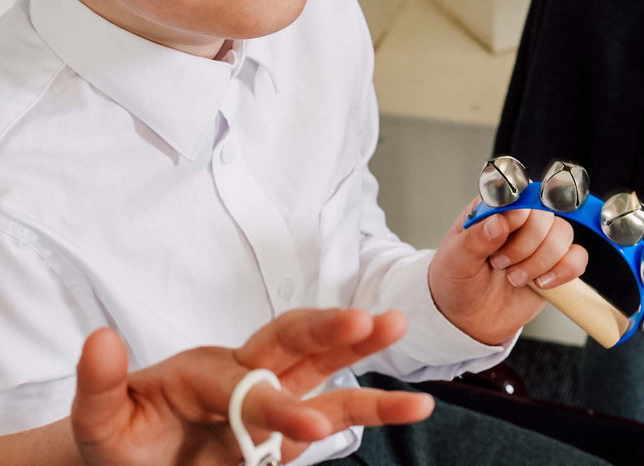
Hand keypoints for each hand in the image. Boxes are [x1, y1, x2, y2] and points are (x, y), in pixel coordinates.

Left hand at [71, 308, 433, 465]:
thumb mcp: (98, 417)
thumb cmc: (122, 435)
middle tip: (368, 322)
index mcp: (207, 369)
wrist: (135, 457)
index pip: (248, 385)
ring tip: (398, 326)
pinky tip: (414, 405)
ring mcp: (275, 395)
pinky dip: (376, 406)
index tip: (308, 430)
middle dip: (329, 332)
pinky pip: (339, 409)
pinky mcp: (292, 427)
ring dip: (360, 348)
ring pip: (324, 365)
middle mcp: (248, 372)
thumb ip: (100, 383)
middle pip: (293, 341)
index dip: (278, 408)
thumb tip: (99, 337)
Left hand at [428, 201, 587, 345]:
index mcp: (492, 209)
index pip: (518, 195)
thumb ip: (475, 238)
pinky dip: (564, 271)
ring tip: (515, 278)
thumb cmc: (457, 281)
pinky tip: (541, 283)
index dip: (517, 215)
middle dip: (525, 246)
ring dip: (541, 261)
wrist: (468, 318)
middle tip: (500, 264)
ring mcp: (539, 241)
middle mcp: (519, 220)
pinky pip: (577, 258)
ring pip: (563, 234)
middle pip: (545, 214)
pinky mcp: (555, 264)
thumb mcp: (455, 259)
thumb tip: (498, 221)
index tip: (503, 236)